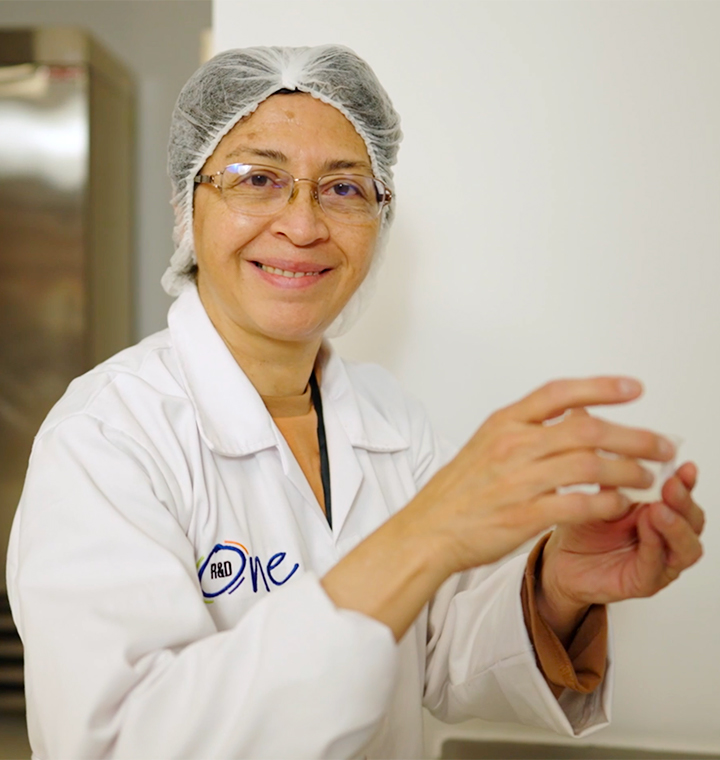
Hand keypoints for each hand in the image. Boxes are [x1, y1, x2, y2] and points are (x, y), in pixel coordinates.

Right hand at [401, 377, 673, 578]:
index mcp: (504, 424)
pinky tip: (620, 504)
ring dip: (628, 471)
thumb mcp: (486, 444)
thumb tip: (575, 415)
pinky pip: (578, 506)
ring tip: (646, 477)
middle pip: (587, 430)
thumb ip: (528, 429)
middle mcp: (512, 446)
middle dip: (633, 436)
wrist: (427, 530)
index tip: (634, 389)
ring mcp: (517, 481)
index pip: (559, 393)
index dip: (600, 387)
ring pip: (590, 467)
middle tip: (661, 444)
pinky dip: (606, 504)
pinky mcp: (522, 516)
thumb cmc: (458, 490)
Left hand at [538, 461, 704, 641]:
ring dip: (676, 526)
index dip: (686, 480)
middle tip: (671, 485)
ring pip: (686, 547)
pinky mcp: (645, 582)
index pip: (682, 494)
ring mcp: (659, 560)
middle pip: (692, 520)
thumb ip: (608, 473)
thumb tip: (604, 436)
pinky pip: (657, 565)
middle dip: (684, 501)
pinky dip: (655, 546)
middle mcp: (665, 535)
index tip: (684, 465)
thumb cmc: (582, 527)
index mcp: (657, 509)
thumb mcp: (595, 494)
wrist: (561, 561)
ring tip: (659, 509)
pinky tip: (647, 529)